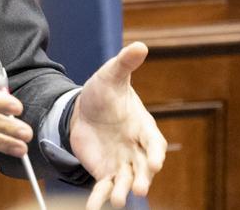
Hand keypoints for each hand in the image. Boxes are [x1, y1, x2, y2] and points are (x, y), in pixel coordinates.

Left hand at [69, 42, 166, 208]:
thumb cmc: (104, 92)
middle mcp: (136, 149)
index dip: (155, 153)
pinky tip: (92, 209)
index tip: (155, 162)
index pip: (154, 143)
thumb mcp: (111, 75)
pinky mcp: (105, 172)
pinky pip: (104, 188)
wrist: (84, 108)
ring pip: (125, 181)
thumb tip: (140, 45)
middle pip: (144, 168)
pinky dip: (99, 199)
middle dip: (142, 178)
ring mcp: (122, 163)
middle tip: (139, 188)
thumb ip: (125, 63)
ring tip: (116, 201)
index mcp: (143, 127)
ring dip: (122, 192)